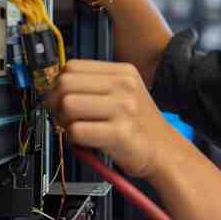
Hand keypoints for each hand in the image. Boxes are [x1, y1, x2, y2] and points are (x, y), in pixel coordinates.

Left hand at [45, 59, 179, 178]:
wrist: (165, 152)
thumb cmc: (139, 126)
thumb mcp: (124, 93)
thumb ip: (95, 86)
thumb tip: (55, 89)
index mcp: (123, 72)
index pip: (72, 66)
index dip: (59, 84)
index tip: (60, 98)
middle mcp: (124, 86)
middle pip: (66, 83)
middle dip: (56, 103)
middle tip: (63, 117)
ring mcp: (123, 108)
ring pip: (68, 105)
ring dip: (64, 121)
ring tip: (75, 129)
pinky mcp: (120, 133)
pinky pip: (77, 131)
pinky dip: (73, 139)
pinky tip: (85, 141)